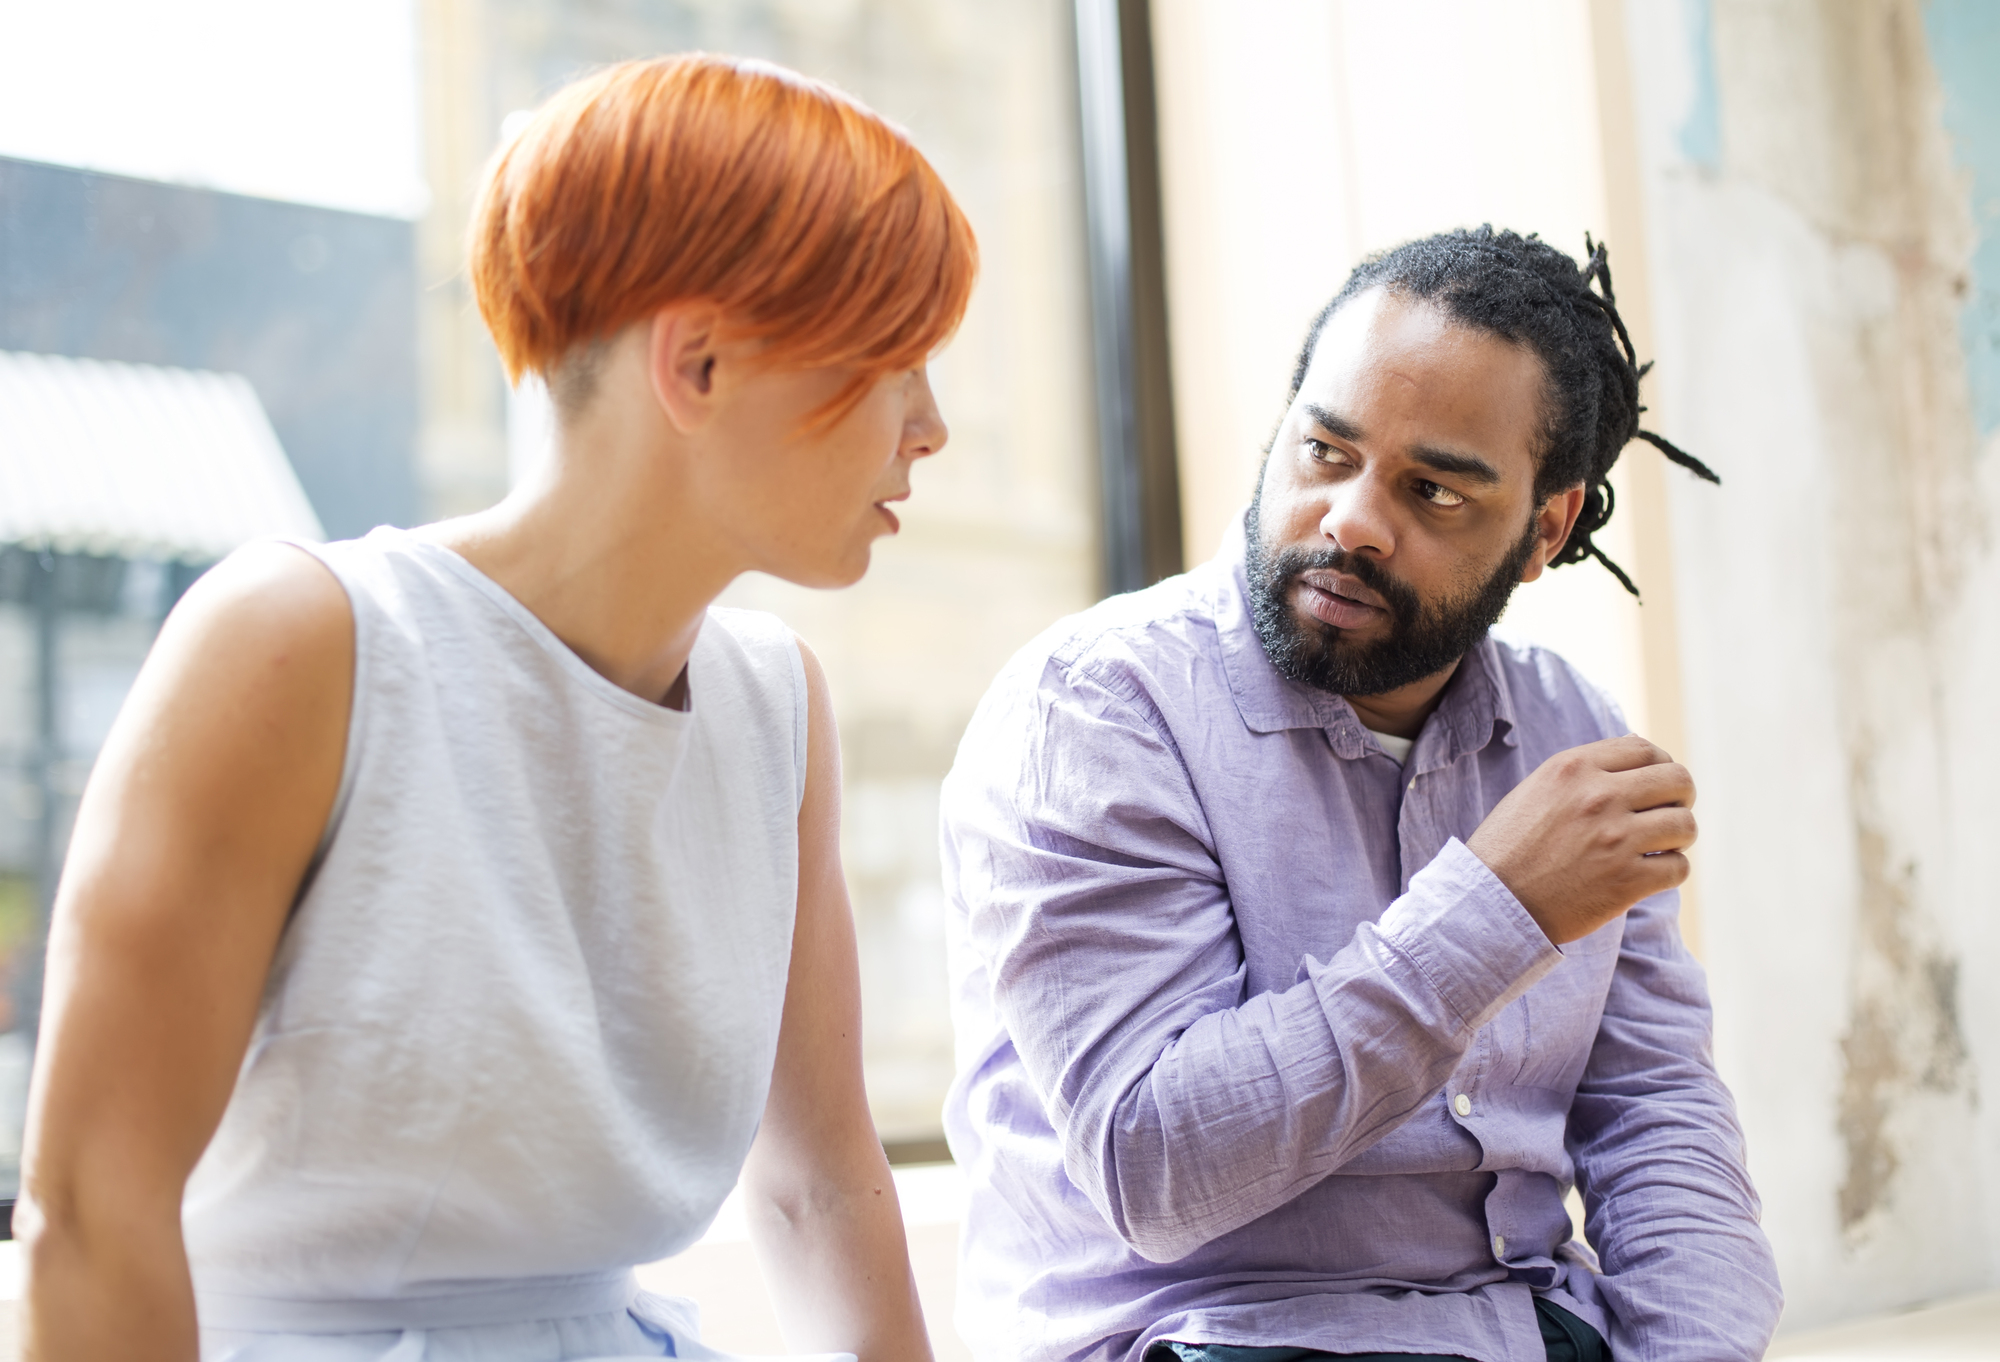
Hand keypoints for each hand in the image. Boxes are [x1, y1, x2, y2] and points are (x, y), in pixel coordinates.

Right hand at [1465, 734, 1695, 944]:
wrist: (1490, 902)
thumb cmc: (1511, 846)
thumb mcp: (1538, 789)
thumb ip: (1585, 770)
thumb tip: (1639, 748)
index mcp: (1574, 768)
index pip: (1646, 749)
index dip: (1661, 766)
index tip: (1656, 787)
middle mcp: (1598, 797)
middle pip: (1678, 780)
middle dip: (1681, 798)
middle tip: (1667, 815)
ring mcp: (1615, 839)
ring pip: (1685, 825)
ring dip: (1679, 837)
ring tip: (1660, 847)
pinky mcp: (1626, 881)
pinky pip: (1678, 868)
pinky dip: (1670, 871)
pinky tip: (1650, 874)